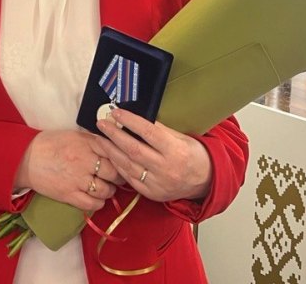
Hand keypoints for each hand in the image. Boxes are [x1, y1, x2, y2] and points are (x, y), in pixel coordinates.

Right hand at [14, 129, 121, 211]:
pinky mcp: (69, 195)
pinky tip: (97, 198)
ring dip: (109, 191)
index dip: (121, 160)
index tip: (123, 163)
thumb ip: (94, 141)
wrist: (26, 158)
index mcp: (87, 144)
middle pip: (113, 173)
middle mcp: (85, 161)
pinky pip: (93, 204)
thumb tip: (114, 146)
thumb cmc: (50, 144)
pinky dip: (99, 203)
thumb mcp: (74, 135)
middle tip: (116, 177)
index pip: (114, 153)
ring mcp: (78, 180)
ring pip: (106, 191)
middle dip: (118, 177)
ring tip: (106, 188)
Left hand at [94, 108, 211, 202]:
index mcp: (175, 150)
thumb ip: (159, 129)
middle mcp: (166, 168)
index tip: (116, 112)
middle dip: (114, 135)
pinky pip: (130, 179)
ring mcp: (158, 183)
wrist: (205, 181)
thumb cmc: (193, 154)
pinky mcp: (152, 193)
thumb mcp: (181, 137)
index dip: (129, 120)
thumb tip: (134, 118)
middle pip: (133, 149)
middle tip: (101, 123)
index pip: (147, 132)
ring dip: (110, 150)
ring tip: (99, 138)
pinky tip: (110, 155)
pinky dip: (118, 166)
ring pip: (128, 165)